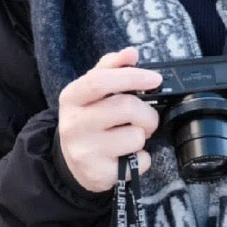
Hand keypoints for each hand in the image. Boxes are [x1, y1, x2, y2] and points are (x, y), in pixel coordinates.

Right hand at [58, 46, 162, 192]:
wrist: (72, 164)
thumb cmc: (88, 122)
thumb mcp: (91, 93)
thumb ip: (110, 69)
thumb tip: (131, 53)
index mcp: (72, 98)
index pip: (101, 81)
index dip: (132, 77)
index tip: (155, 78)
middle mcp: (74, 124)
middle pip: (125, 107)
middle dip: (147, 113)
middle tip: (147, 118)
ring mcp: (85, 151)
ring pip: (135, 136)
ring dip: (143, 136)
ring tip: (131, 138)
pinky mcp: (99, 173)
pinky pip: (139, 162)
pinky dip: (142, 159)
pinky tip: (128, 157)